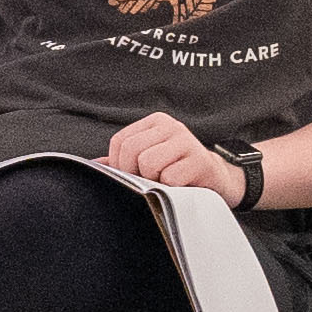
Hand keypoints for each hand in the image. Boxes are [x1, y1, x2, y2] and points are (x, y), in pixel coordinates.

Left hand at [95, 110, 251, 203]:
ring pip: (148, 163)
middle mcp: (171, 126)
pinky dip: (172, 189)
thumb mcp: (151, 159)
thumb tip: (93, 165)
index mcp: (156, 122)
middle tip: (150, 181)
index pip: (120, 141)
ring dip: (155, 180)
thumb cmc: (178, 171)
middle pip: (131, 151)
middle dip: (135, 173)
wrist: (218, 179)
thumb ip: (123, 160)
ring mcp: (187, 141)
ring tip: (167, 181)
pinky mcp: (200, 160)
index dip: (119, 165)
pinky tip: (182, 186)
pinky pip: (170, 178)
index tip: (133, 176)